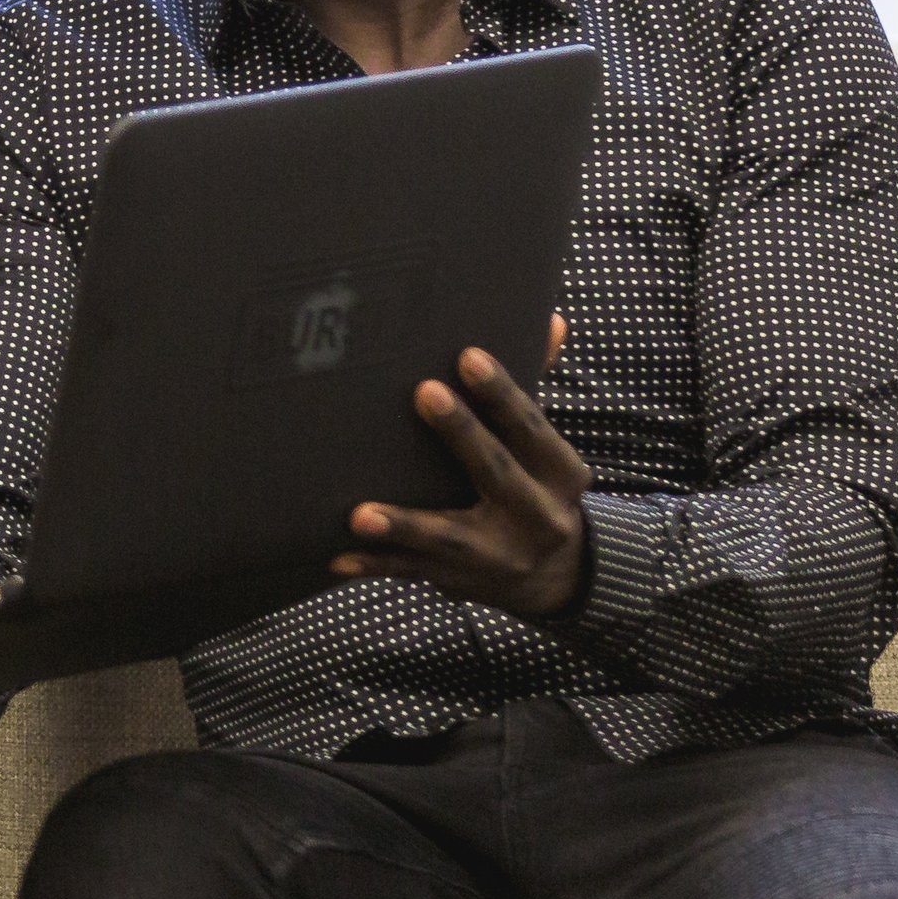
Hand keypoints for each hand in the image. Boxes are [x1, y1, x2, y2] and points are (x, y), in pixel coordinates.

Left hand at [335, 312, 588, 622]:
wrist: (558, 576)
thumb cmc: (538, 485)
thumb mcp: (547, 445)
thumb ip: (538, 382)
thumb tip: (553, 319)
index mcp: (560, 473)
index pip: (532, 427)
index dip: (503, 393)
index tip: (468, 355)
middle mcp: (536, 517)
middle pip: (496, 472)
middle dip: (462, 434)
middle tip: (423, 392)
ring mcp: (498, 555)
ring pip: (448, 538)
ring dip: (404, 525)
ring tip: (359, 514)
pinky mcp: (460, 579)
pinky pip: (411, 572)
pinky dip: (374, 565)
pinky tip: (336, 558)